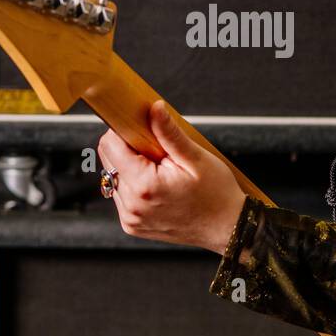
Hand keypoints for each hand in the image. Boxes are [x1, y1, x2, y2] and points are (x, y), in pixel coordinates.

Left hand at [97, 100, 247, 255]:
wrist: (226, 228)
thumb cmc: (216, 194)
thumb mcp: (196, 158)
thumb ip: (169, 133)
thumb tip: (154, 108)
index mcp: (144, 186)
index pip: (110, 146)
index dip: (123, 131)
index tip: (140, 128)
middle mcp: (132, 205)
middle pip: (108, 161)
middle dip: (128, 149)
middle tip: (158, 152)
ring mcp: (131, 218)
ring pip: (114, 177)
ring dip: (130, 168)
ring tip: (161, 172)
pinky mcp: (132, 225)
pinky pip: (122, 196)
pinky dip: (134, 186)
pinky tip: (157, 186)